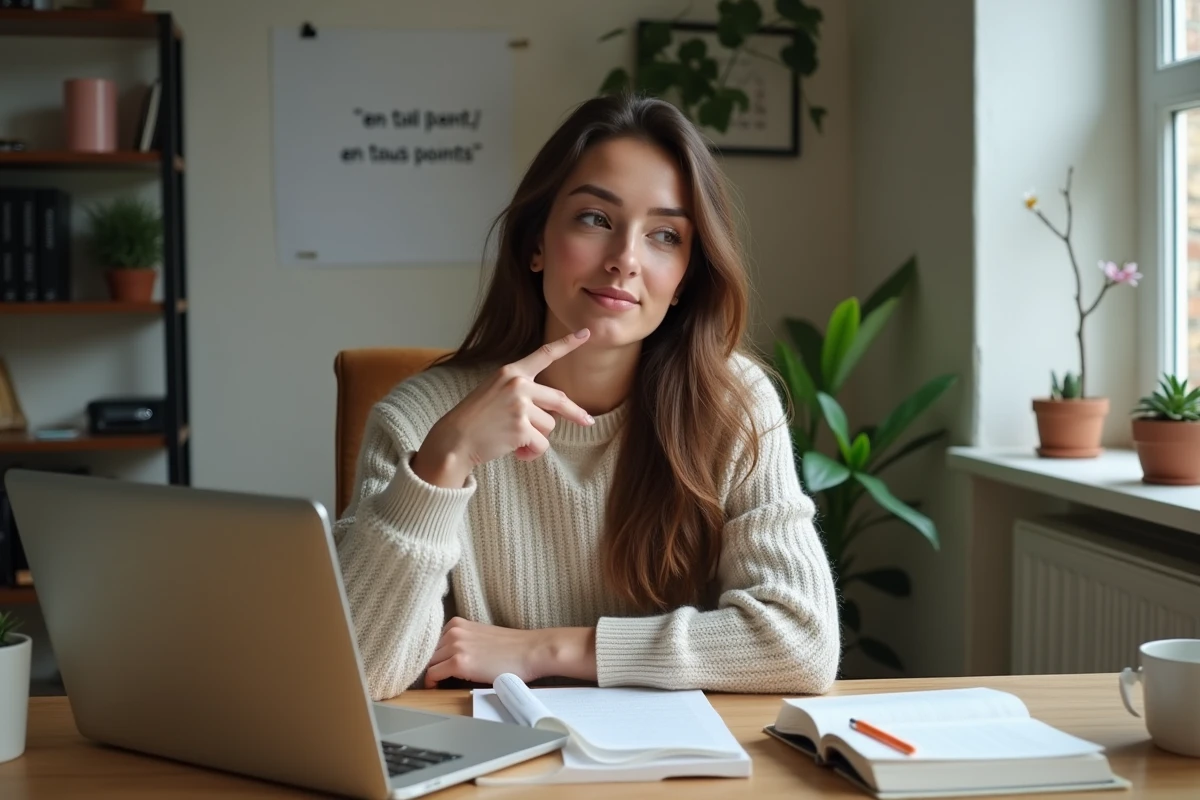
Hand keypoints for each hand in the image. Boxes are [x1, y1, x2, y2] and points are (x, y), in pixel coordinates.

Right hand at [412, 329, 594, 487]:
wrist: (453, 440)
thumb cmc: (476, 419)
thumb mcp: (496, 393)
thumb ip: (524, 394)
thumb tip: (557, 412)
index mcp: (511, 372)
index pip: (545, 354)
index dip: (567, 343)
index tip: (586, 333)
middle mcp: (517, 385)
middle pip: (560, 399)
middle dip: (576, 414)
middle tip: (587, 422)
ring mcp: (520, 406)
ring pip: (550, 426)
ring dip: (537, 438)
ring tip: (513, 439)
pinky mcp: (521, 428)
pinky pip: (542, 445)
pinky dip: (532, 453)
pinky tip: (514, 451)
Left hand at [423, 617, 596, 687]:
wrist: (532, 651)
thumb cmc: (512, 648)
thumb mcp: (482, 637)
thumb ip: (462, 642)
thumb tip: (446, 658)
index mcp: (457, 623)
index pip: (431, 642)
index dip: (431, 657)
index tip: (433, 668)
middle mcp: (453, 631)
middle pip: (428, 653)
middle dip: (430, 666)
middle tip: (435, 680)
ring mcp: (455, 646)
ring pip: (428, 664)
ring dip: (432, 675)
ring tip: (439, 685)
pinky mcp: (459, 662)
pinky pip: (433, 675)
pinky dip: (432, 683)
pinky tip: (436, 689)